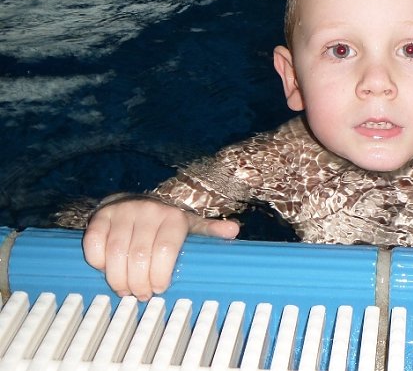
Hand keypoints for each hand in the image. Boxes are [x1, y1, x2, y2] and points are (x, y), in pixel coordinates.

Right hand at [82, 198, 238, 300]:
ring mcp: (122, 212)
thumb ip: (209, 230)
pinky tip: (107, 270)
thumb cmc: (165, 222)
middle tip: (141, 294)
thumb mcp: (189, 225)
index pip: (166, 249)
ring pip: (116, 253)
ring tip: (125, 290)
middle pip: (139, 256)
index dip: (160, 274)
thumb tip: (234, 231)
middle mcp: (148, 211)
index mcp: (173, 217)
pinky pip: (94, 245)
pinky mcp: (100, 217)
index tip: (160, 289)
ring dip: (118, 278)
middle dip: (139, 282)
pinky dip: (98, 263)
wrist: (132, 201)